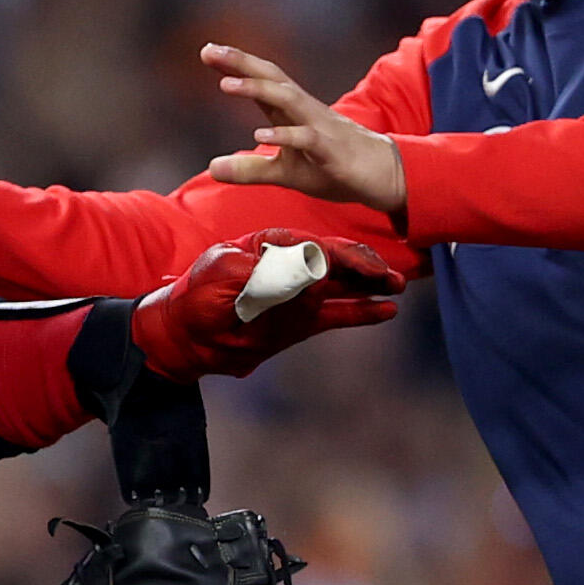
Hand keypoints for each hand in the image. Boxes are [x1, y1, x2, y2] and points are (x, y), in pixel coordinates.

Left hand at [130, 232, 402, 379]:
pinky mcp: (301, 321)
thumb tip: (307, 269)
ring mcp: (298, 294)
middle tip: (393, 277)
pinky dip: (362, 312)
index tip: (367, 266)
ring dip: (371, 285)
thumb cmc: (196, 299)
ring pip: (343, 285)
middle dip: (367, 266)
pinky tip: (387, 311)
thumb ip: (265, 270)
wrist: (185, 338)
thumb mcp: (223, 275)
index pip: (315, 245)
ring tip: (398, 287)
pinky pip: (337, 314)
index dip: (345, 254)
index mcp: (270, 247)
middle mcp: (290, 267)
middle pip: (337, 261)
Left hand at [202, 45, 408, 221]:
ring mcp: (320, 128)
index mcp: (293, 113)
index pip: (263, 82)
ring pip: (288, 100)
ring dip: (257, 89)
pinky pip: (307, 138)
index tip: (207, 51)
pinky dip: (284, 134)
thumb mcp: (286, 172)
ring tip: (226, 84)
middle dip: (242, 63)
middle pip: (272, 79)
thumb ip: (250, 169)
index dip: (237, 66)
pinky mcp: (332, 150)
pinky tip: (260, 136)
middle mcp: (305, 112)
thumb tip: (212, 168)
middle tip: (209, 50)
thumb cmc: (335, 168)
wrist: (387, 176)